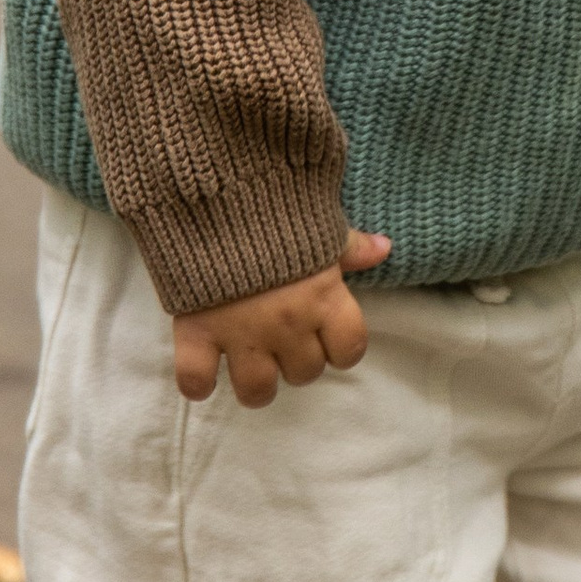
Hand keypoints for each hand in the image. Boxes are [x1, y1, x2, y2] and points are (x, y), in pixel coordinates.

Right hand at [173, 227, 390, 406]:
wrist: (214, 190)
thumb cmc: (274, 207)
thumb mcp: (319, 224)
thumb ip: (350, 246)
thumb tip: (384, 247)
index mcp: (322, 297)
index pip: (350, 350)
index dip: (340, 348)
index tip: (325, 336)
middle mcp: (287, 324)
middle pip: (305, 372)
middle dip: (297, 361)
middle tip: (281, 339)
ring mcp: (241, 334)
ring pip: (258, 391)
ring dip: (256, 382)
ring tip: (248, 362)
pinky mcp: (196, 333)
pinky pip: (196, 381)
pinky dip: (197, 385)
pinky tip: (203, 373)